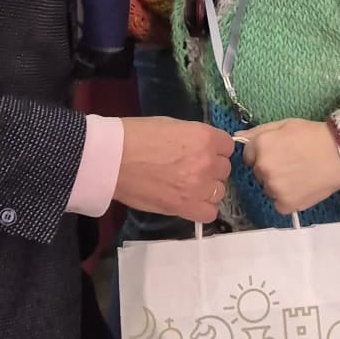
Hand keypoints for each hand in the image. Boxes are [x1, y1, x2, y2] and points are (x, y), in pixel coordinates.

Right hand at [114, 117, 233, 224]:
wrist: (112, 159)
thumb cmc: (136, 136)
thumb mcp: (171, 126)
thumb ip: (194, 138)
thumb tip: (203, 148)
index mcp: (204, 137)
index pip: (227, 146)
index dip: (215, 149)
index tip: (202, 152)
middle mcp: (207, 162)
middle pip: (224, 169)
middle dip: (210, 169)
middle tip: (189, 168)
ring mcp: (198, 187)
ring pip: (219, 191)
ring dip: (207, 188)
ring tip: (187, 186)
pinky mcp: (185, 207)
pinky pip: (209, 213)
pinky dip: (202, 208)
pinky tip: (189, 201)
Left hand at [236, 120, 339, 214]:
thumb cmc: (314, 136)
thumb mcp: (286, 124)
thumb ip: (259, 131)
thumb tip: (238, 137)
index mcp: (260, 146)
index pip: (249, 155)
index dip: (263, 154)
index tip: (280, 153)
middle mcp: (263, 168)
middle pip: (258, 172)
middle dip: (270, 169)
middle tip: (292, 163)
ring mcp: (273, 188)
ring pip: (268, 188)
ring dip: (278, 184)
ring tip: (300, 175)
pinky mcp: (285, 204)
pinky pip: (278, 203)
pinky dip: (287, 198)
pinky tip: (302, 187)